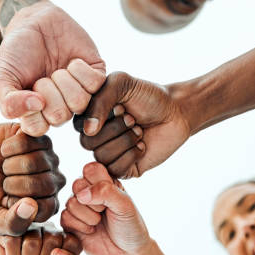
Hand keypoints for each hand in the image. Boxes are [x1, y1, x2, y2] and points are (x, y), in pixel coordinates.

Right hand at [0, 0, 105, 135]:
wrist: (35, 22)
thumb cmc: (17, 53)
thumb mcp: (3, 78)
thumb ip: (8, 101)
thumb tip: (36, 106)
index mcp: (38, 115)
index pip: (37, 128)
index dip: (31, 108)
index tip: (27, 88)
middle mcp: (61, 109)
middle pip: (60, 116)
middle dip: (47, 91)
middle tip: (42, 77)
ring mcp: (80, 95)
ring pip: (80, 102)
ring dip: (64, 80)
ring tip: (57, 70)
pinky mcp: (96, 78)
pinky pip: (96, 84)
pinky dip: (80, 70)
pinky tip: (72, 62)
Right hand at [0, 124, 65, 235]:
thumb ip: (13, 224)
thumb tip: (32, 206)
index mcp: (47, 205)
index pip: (46, 208)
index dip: (20, 203)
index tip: (6, 200)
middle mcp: (54, 181)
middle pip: (44, 183)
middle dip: (14, 183)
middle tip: (4, 182)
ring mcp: (48, 156)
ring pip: (36, 161)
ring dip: (10, 165)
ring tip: (5, 166)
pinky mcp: (38, 136)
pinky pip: (28, 141)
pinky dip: (8, 147)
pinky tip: (5, 151)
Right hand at [60, 162, 152, 254]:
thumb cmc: (131, 227)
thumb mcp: (125, 206)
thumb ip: (106, 192)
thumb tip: (81, 195)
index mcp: (104, 181)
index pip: (90, 169)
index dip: (98, 184)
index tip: (112, 198)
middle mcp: (89, 191)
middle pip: (77, 185)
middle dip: (93, 203)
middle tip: (105, 212)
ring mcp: (79, 207)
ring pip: (70, 202)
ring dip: (87, 216)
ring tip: (99, 223)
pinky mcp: (70, 223)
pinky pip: (64, 217)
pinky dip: (80, 226)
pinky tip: (91, 231)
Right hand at [73, 72, 190, 178]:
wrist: (176, 112)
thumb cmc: (148, 96)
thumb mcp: (121, 84)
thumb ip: (100, 101)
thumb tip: (88, 131)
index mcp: (90, 117)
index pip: (78, 125)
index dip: (99, 116)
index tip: (120, 105)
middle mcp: (96, 137)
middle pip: (87, 143)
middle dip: (114, 129)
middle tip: (133, 119)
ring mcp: (109, 154)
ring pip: (102, 157)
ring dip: (125, 141)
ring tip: (139, 131)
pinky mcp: (123, 169)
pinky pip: (115, 170)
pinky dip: (131, 156)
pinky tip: (142, 146)